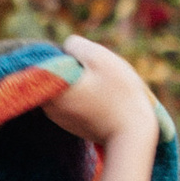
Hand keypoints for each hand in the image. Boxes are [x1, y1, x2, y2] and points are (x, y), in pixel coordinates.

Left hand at [43, 35, 159, 148]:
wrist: (134, 135)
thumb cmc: (118, 94)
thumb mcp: (98, 57)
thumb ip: (75, 45)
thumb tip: (67, 47)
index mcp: (51, 88)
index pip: (45, 62)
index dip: (66, 55)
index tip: (84, 59)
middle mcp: (49, 107)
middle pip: (57, 75)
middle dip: (75, 69)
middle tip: (99, 73)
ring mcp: (61, 120)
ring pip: (67, 90)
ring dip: (82, 84)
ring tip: (104, 88)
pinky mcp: (74, 128)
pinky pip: (74, 104)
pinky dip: (86, 99)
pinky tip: (104, 101)